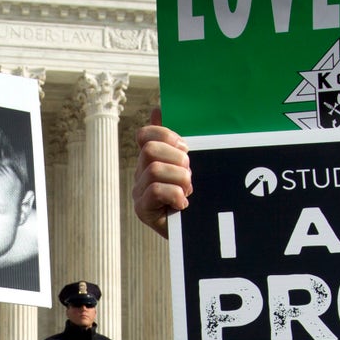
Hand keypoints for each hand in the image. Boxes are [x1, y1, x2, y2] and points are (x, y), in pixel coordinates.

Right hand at [131, 109, 190, 238]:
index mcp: (151, 158)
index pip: (145, 134)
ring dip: (179, 180)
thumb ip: (176, 139)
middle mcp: (140, 173)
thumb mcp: (190, 164)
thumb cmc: (197, 196)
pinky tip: (182, 204)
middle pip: (150, 150)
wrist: (200, 231)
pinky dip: (174, 195)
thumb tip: (158, 108)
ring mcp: (138, 191)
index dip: (166, 135)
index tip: (185, 148)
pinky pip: (155, 190)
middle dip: (177, 160)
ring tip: (187, 192)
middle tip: (189, 175)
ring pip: (154, 169)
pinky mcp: (142, 209)